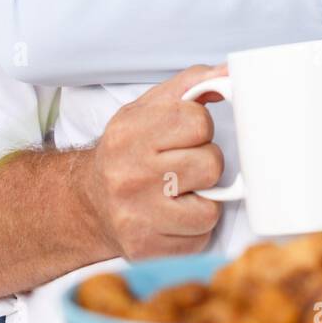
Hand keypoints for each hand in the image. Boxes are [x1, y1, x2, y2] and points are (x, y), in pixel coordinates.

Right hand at [83, 65, 225, 261]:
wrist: (90, 202)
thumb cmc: (130, 149)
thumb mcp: (150, 106)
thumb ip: (193, 83)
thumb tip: (231, 73)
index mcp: (129, 132)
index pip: (199, 122)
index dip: (201, 128)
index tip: (185, 136)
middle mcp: (127, 175)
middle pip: (210, 165)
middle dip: (205, 164)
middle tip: (183, 166)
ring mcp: (135, 216)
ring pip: (209, 209)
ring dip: (203, 201)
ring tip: (180, 193)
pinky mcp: (144, 249)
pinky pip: (199, 239)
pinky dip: (193, 230)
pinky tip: (173, 218)